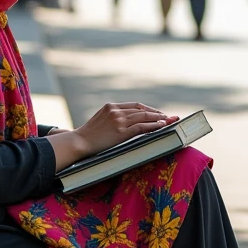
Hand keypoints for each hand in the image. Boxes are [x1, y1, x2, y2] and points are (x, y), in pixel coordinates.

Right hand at [45, 102, 178, 172]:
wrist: (80, 142)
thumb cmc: (89, 135)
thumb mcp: (101, 120)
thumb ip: (113, 118)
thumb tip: (127, 123)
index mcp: (111, 106)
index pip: (135, 105)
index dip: (148, 109)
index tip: (157, 113)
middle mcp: (116, 110)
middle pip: (141, 109)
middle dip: (156, 113)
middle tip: (168, 116)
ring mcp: (119, 120)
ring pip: (144, 117)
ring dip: (158, 119)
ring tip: (168, 121)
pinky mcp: (121, 130)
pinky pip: (142, 127)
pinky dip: (153, 126)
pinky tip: (161, 126)